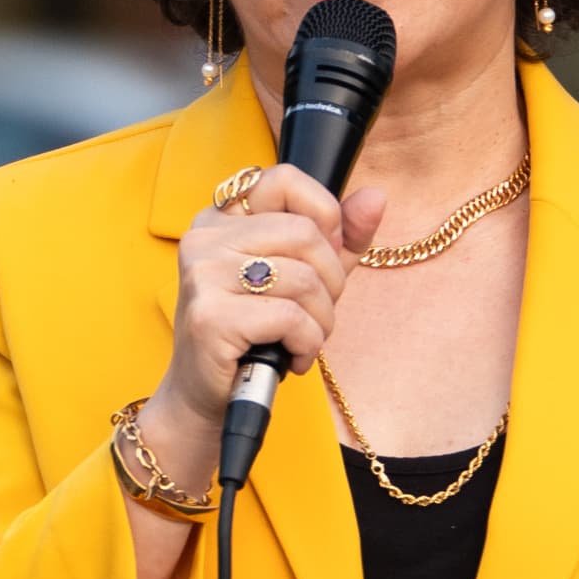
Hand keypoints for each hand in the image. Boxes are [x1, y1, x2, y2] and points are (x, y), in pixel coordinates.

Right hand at [140, 166, 386, 490]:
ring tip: (305, 341)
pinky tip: (292, 358)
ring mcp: (203, 275)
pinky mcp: (210, 316)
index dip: (323, 215)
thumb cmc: (256, 335)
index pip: (284, 179)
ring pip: (303, 279)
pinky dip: (307, 344)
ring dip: (322, 321)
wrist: (208, 399)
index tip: (323, 258)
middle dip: (331, 282)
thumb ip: (338, 239)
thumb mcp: (303, 280)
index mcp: (221, 218)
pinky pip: (290, 317)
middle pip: (305, 233)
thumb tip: (376, 198)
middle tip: (319, 315)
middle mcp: (205, 238)